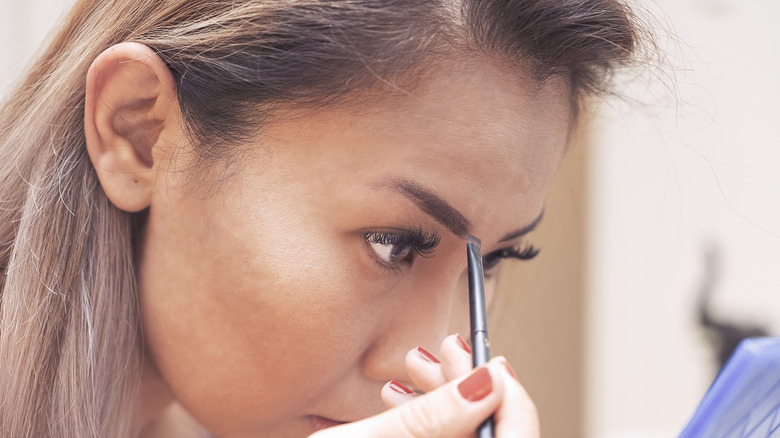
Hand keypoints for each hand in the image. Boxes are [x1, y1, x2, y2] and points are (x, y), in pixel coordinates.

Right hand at [309, 335, 538, 437]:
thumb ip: (428, 419)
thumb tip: (485, 382)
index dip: (511, 397)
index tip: (488, 361)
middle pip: (485, 433)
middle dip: (464, 386)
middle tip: (441, 351)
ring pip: (460, 436)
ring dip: (440, 398)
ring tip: (410, 368)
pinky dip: (424, 420)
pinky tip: (398, 397)